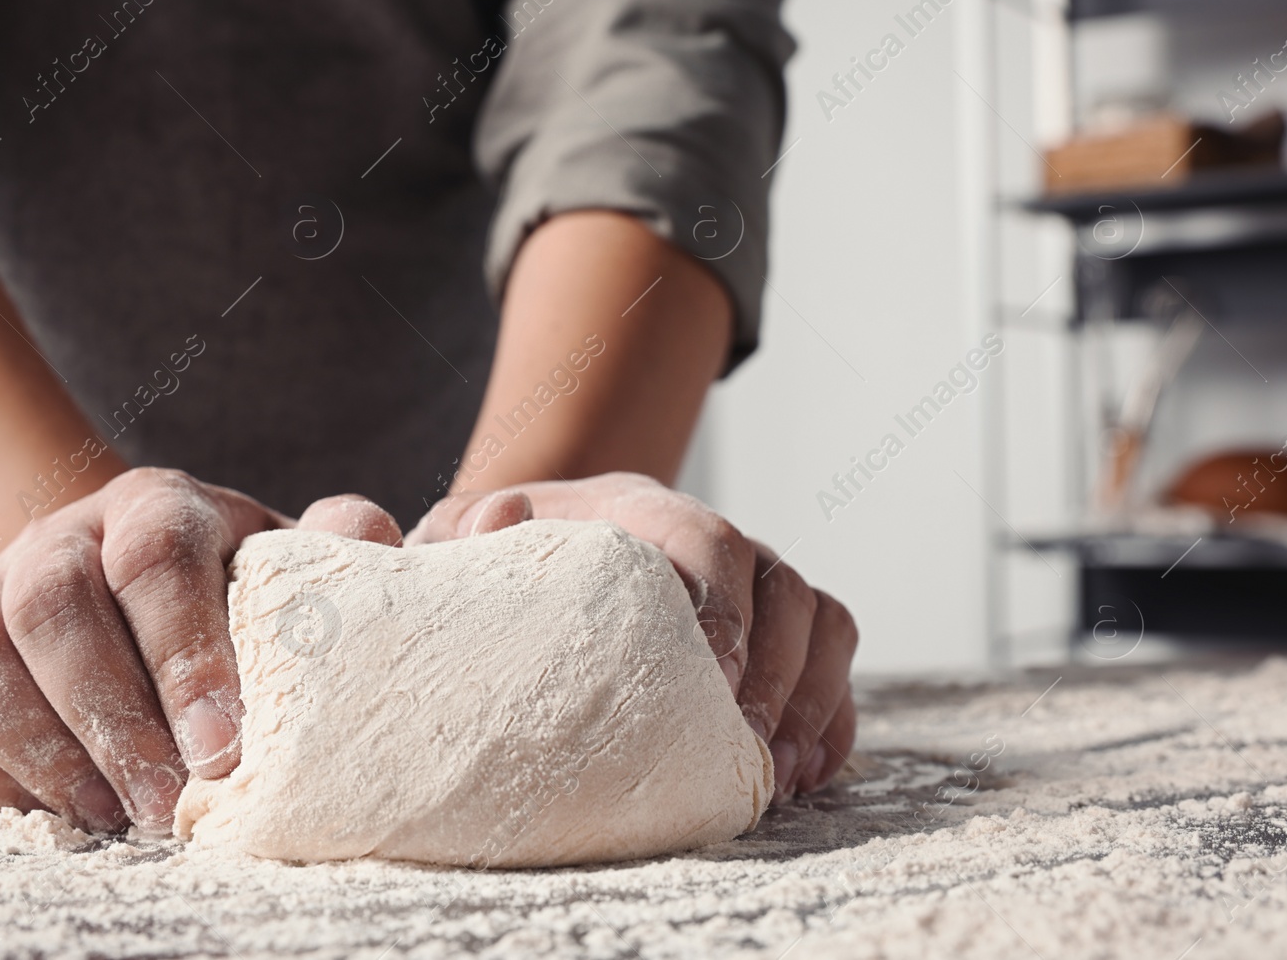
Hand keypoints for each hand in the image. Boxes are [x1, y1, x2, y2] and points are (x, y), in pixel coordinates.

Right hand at [0, 469, 401, 831]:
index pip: (156, 558)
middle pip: (54, 602)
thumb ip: (336, 550)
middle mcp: (59, 537)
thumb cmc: (233, 595)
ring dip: (40, 745)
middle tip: (169, 803)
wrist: (128, 598)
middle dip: (111, 713)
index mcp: (156, 508)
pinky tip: (54, 811)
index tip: (224, 748)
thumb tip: (372, 532)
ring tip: (113, 815)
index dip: (185, 653)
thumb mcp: (290, 567)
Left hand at [410, 472, 857, 798]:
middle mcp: (705, 536)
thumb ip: (453, 535)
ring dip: (809, 699)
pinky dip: (828, 715)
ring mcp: (746, 582)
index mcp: (633, 510)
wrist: (527, 557)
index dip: (721, 608)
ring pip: (819, 618)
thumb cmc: (492, 567)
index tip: (712, 685)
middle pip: (778, 583)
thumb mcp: (455, 542)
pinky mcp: (771, 630)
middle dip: (775, 672)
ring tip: (775, 777)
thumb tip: (469, 518)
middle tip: (746, 752)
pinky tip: (802, 775)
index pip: (704, 538)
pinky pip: (832, 658)